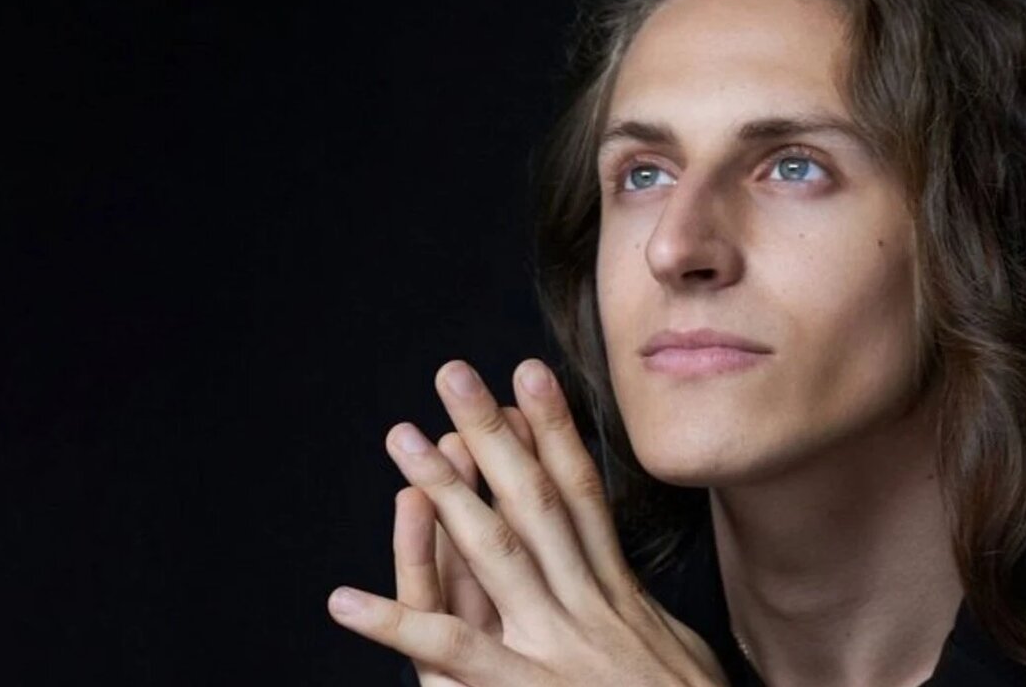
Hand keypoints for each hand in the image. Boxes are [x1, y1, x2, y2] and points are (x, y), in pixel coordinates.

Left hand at [327, 358, 726, 685]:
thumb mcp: (680, 653)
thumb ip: (646, 618)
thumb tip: (632, 587)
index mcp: (620, 595)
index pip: (584, 495)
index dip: (557, 431)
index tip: (531, 373)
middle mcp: (587, 606)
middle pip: (537, 501)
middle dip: (495, 433)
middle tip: (455, 373)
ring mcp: (556, 644)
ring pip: (495, 551)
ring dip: (447, 489)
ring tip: (403, 438)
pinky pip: (452, 649)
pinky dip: (396, 626)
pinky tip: (344, 602)